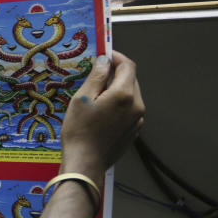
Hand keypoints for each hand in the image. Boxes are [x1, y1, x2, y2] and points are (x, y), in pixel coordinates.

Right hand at [60, 50, 144, 181]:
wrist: (85, 163)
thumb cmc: (79, 131)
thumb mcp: (82, 98)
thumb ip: (97, 76)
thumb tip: (105, 61)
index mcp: (124, 94)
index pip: (128, 66)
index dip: (117, 57)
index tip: (105, 55)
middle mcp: (136, 105)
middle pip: (131, 80)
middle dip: (116, 73)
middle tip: (97, 74)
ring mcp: (137, 120)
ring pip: (131, 95)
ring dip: (117, 90)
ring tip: (97, 96)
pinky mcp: (133, 131)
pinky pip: (129, 110)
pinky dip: (118, 105)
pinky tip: (102, 113)